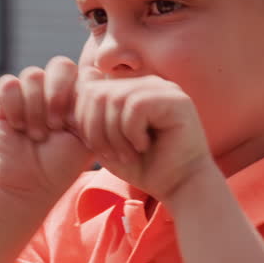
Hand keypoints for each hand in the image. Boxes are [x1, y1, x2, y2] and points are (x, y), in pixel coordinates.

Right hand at [0, 56, 93, 207]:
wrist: (31, 183)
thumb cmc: (63, 162)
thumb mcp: (89, 135)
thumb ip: (96, 106)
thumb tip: (100, 78)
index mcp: (78, 91)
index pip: (86, 71)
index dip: (81, 96)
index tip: (77, 126)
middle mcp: (54, 85)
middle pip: (61, 65)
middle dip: (59, 96)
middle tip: (57, 126)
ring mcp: (28, 89)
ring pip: (33, 75)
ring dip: (36, 108)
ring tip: (38, 134)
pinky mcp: (2, 97)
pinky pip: (9, 85)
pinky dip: (15, 107)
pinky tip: (18, 127)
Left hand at [72, 69, 216, 203]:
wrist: (180, 188)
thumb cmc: (144, 167)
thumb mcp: (107, 142)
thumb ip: (91, 115)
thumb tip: (84, 74)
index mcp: (132, 89)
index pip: (90, 89)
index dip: (83, 121)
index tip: (98, 149)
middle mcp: (147, 83)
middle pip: (98, 92)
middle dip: (96, 129)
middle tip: (112, 154)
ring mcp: (164, 89)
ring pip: (115, 99)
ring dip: (115, 135)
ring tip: (129, 154)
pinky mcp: (176, 100)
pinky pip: (136, 106)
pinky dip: (132, 133)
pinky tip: (144, 146)